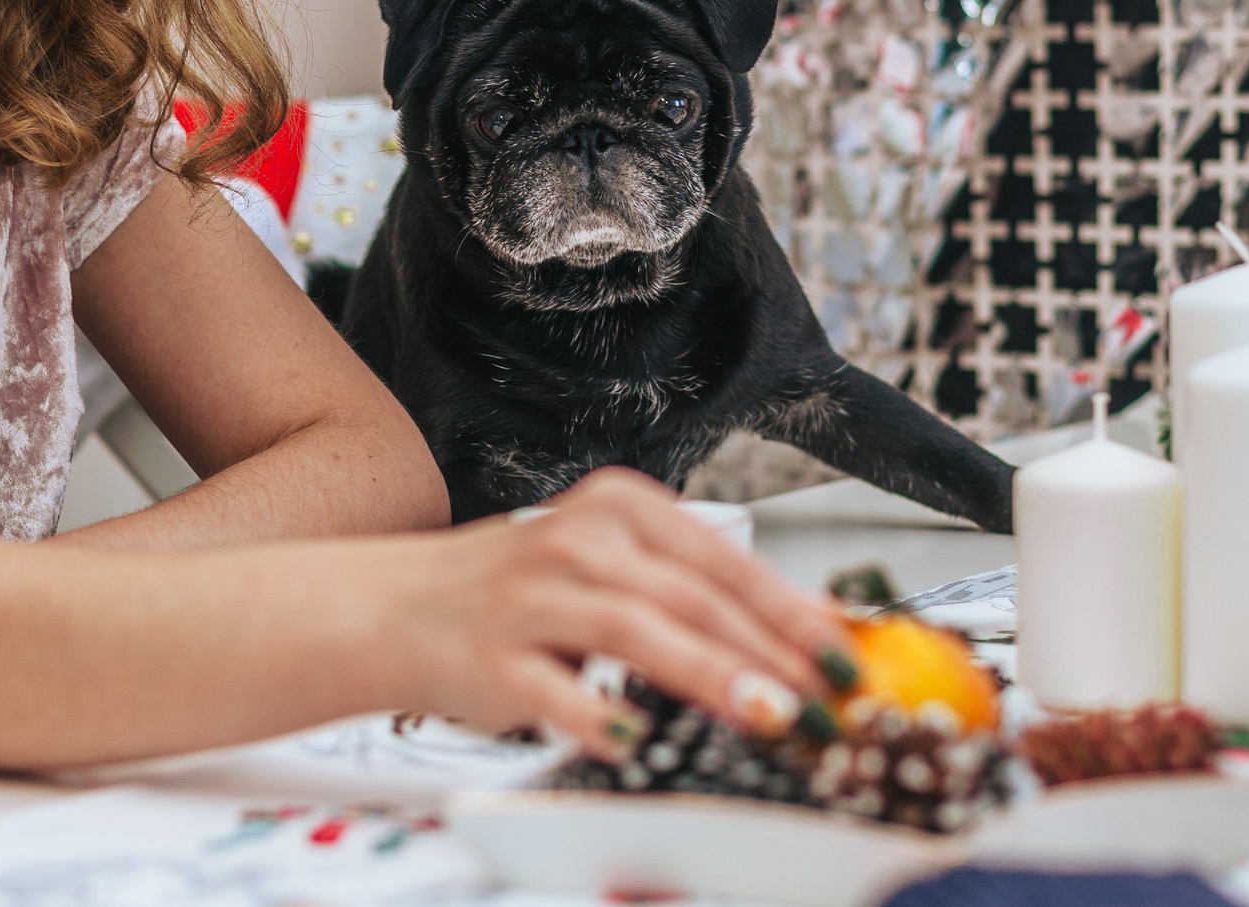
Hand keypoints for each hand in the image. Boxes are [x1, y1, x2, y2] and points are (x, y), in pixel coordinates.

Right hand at [374, 469, 852, 759]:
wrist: (405, 605)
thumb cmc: (526, 590)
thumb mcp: (613, 564)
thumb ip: (699, 591)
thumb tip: (809, 636)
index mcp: (618, 508)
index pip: (721, 558)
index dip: (789, 608)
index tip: (842, 653)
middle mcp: (577, 541)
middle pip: (689, 594)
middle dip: (767, 650)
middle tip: (820, 696)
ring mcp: (533, 596)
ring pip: (636, 630)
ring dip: (709, 674)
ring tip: (765, 712)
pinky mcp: (496, 654)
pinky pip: (555, 689)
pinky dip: (600, 716)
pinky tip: (639, 739)